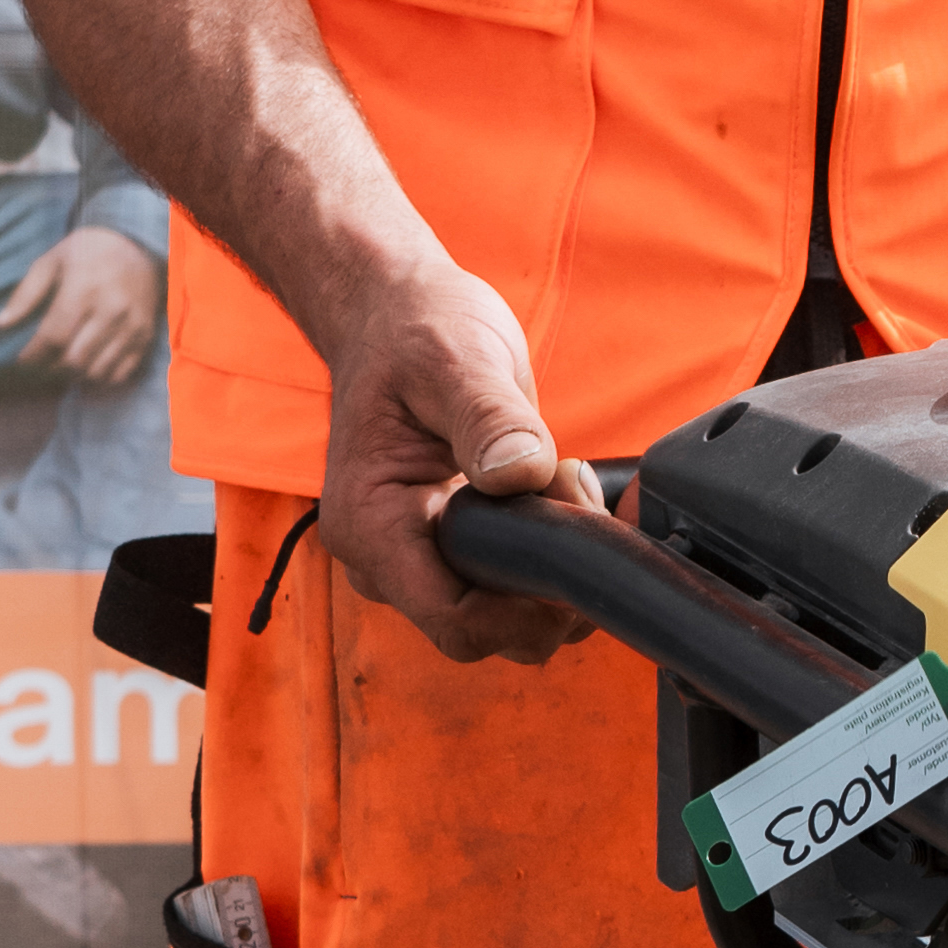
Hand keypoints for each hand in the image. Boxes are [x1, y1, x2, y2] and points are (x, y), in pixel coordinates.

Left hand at [0, 226, 165, 390]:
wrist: (138, 244)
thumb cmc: (87, 251)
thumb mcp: (51, 262)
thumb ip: (25, 294)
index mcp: (84, 287)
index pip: (54, 336)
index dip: (34, 355)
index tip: (23, 359)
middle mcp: (111, 309)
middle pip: (75, 359)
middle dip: (52, 367)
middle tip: (43, 363)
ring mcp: (132, 325)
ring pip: (97, 371)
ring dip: (75, 375)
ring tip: (63, 365)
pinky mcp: (146, 336)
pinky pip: (120, 374)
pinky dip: (100, 378)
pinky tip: (88, 366)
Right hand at [316, 258, 600, 659]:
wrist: (399, 314)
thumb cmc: (413, 330)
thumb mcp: (453, 360)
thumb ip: (488, 418)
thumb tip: (521, 473)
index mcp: (370, 525)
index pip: (453, 621)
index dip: (526, 611)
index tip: (572, 554)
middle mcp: (388, 559)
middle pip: (486, 633)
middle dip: (550, 589)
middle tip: (577, 498)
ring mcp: (424, 558)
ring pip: (508, 619)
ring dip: (558, 574)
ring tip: (570, 484)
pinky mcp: (459, 549)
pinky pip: (514, 588)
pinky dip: (554, 559)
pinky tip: (567, 497)